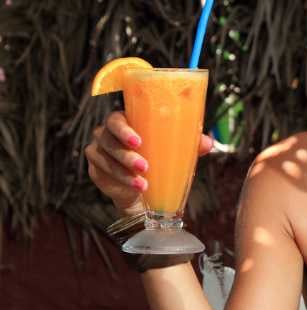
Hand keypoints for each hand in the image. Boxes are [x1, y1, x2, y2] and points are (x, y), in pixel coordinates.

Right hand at [84, 111, 213, 216]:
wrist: (147, 190)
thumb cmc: (160, 160)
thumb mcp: (176, 151)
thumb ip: (191, 143)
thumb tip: (208, 142)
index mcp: (124, 123)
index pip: (116, 119)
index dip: (123, 129)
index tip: (139, 141)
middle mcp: (106, 135)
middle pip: (108, 140)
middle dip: (126, 155)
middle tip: (145, 166)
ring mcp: (98, 153)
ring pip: (105, 160)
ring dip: (124, 172)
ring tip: (144, 184)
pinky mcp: (96, 172)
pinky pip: (102, 175)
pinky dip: (119, 182)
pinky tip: (134, 188)